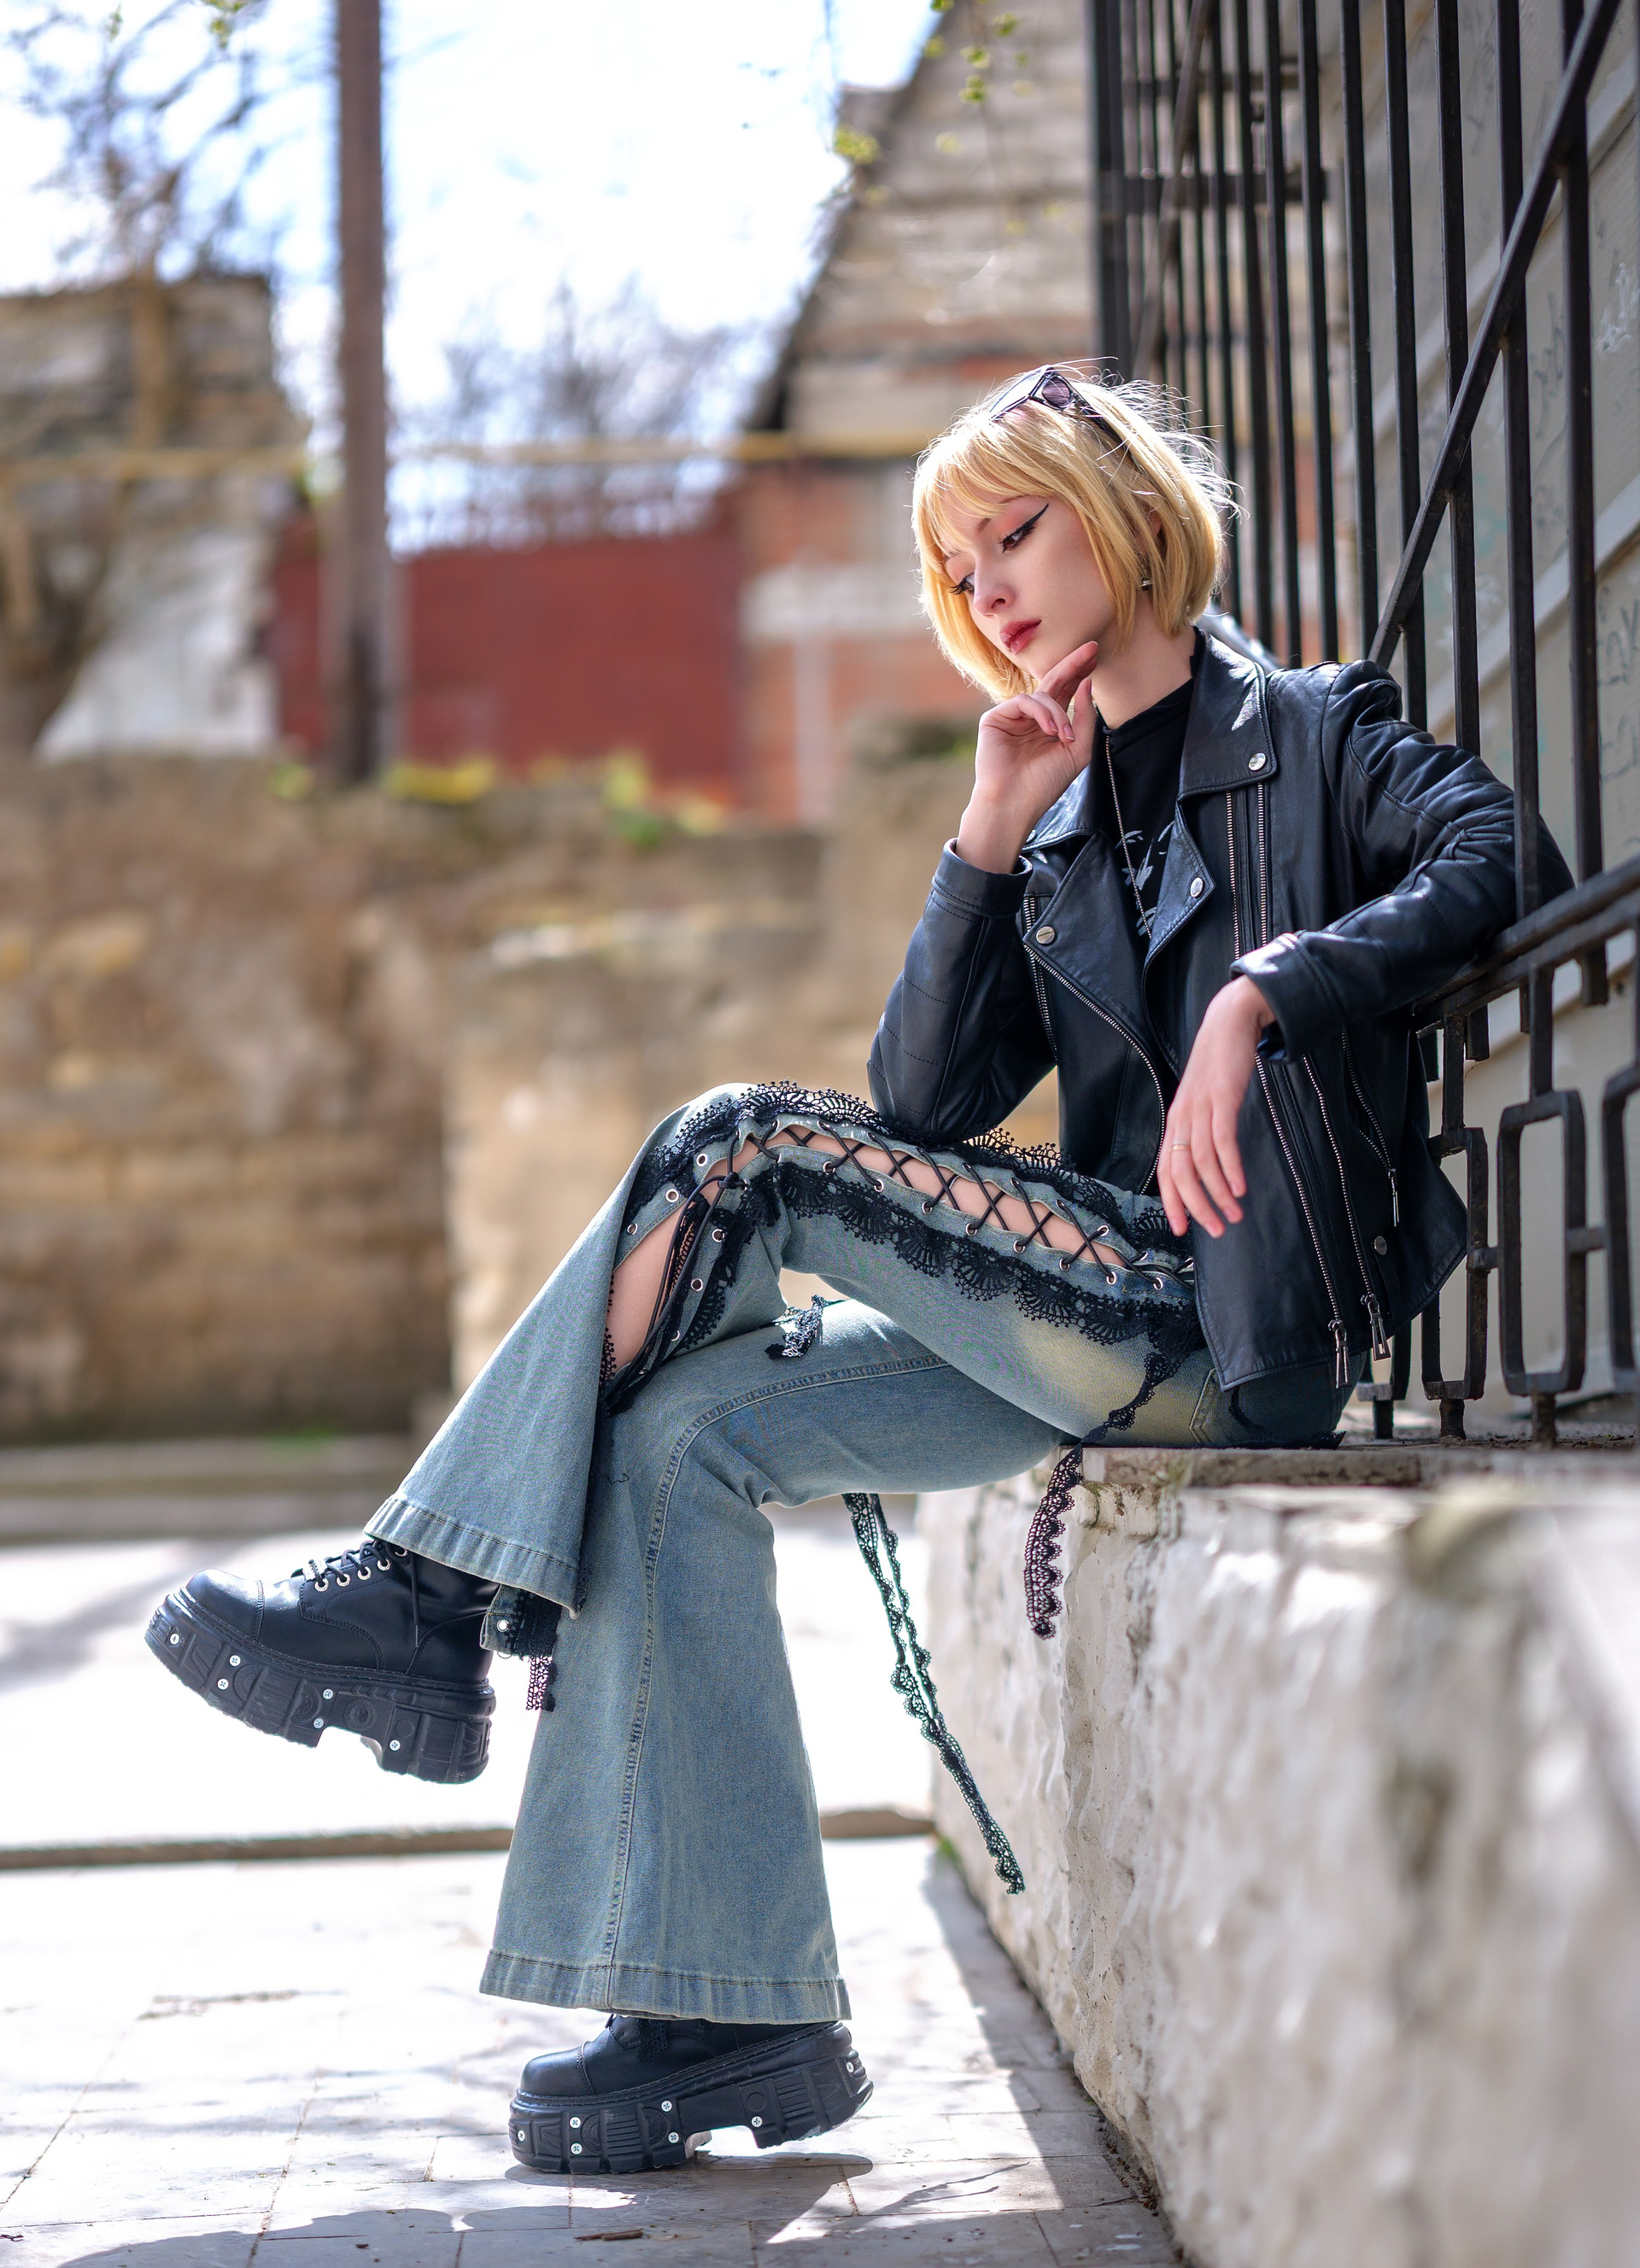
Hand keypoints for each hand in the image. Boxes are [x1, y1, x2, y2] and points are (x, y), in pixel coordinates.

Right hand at [955, 641, 1098, 872]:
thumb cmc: (1044, 784)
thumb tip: (1087, 683)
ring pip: (1042, 695)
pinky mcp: (995, 718)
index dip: (1080, 674)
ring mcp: (1012, 717)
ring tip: (1064, 736)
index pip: (1066, 692)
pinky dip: (1041, 713)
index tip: (1097, 657)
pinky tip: (1050, 731)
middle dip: (1074, 665)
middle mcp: (1031, 718)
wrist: (1014, 805)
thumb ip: (1084, 717)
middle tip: (1092, 648)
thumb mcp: (1077, 750)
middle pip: (1053, 682)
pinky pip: (1024, 701)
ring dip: (1059, 713)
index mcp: (1050, 726)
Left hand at [1158, 977, 1275, 1238]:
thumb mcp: (1203, 1102)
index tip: (1182, 1229)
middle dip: (1196, 1206)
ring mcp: (1200, 1108)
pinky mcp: (1221, 1098)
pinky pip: (1222, 1140)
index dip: (1171, 1201)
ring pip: (1201, 1161)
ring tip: (1233, 1215)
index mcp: (1175, 1123)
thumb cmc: (1218, 1068)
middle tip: (1215, 1230)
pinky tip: (1239, 1187)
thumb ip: (1201, 1130)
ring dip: (1217, 1193)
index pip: (1165, 1171)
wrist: (1228, 1023)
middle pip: (1180, 1172)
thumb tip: (1207, 1166)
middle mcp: (1182, 1118)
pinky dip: (1229, 1167)